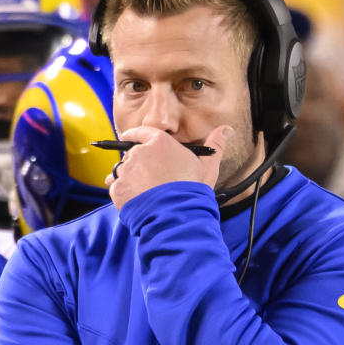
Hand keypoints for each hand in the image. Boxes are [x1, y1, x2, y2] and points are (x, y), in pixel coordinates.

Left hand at [105, 124, 230, 208]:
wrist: (175, 214)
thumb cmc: (192, 190)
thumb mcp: (207, 166)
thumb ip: (214, 146)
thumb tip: (226, 130)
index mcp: (159, 142)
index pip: (141, 132)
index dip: (133, 135)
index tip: (127, 137)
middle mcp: (139, 152)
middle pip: (132, 154)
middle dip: (138, 165)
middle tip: (150, 180)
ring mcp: (127, 170)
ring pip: (123, 171)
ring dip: (130, 179)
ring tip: (145, 193)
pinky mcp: (118, 188)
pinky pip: (117, 188)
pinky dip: (124, 194)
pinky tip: (137, 201)